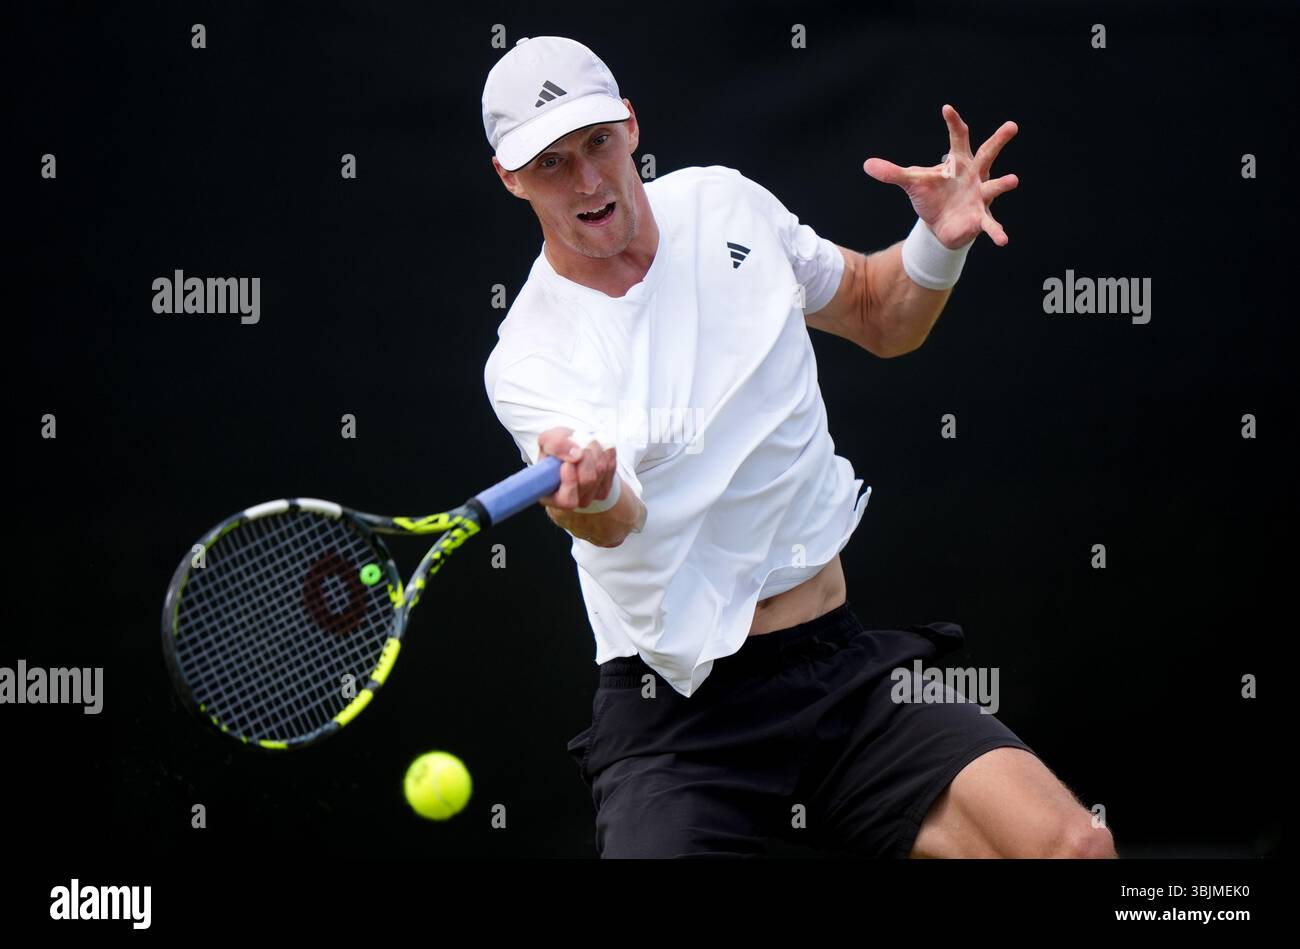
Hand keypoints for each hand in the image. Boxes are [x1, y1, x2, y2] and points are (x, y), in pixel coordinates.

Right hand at [537, 427, 616, 510]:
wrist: (574, 448)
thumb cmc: (557, 449)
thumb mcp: (547, 440)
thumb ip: (556, 445)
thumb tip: (576, 454)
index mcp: (550, 494)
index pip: (566, 499)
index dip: (570, 481)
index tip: (567, 464)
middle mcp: (570, 500)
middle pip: (587, 480)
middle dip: (585, 456)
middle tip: (580, 444)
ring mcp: (589, 496)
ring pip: (601, 471)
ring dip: (595, 451)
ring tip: (587, 443)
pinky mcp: (604, 488)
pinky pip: (611, 466)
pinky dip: (605, 452)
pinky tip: (597, 449)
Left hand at [864, 104, 1018, 247]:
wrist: (941, 225)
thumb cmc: (932, 197)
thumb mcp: (912, 183)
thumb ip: (892, 173)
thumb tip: (866, 165)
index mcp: (958, 162)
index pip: (958, 138)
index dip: (953, 124)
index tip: (946, 108)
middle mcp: (974, 175)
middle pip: (988, 154)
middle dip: (999, 140)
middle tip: (1012, 125)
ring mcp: (980, 196)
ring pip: (994, 187)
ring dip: (1002, 184)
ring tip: (1013, 179)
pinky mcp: (979, 218)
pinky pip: (990, 225)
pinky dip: (996, 232)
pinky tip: (1003, 239)